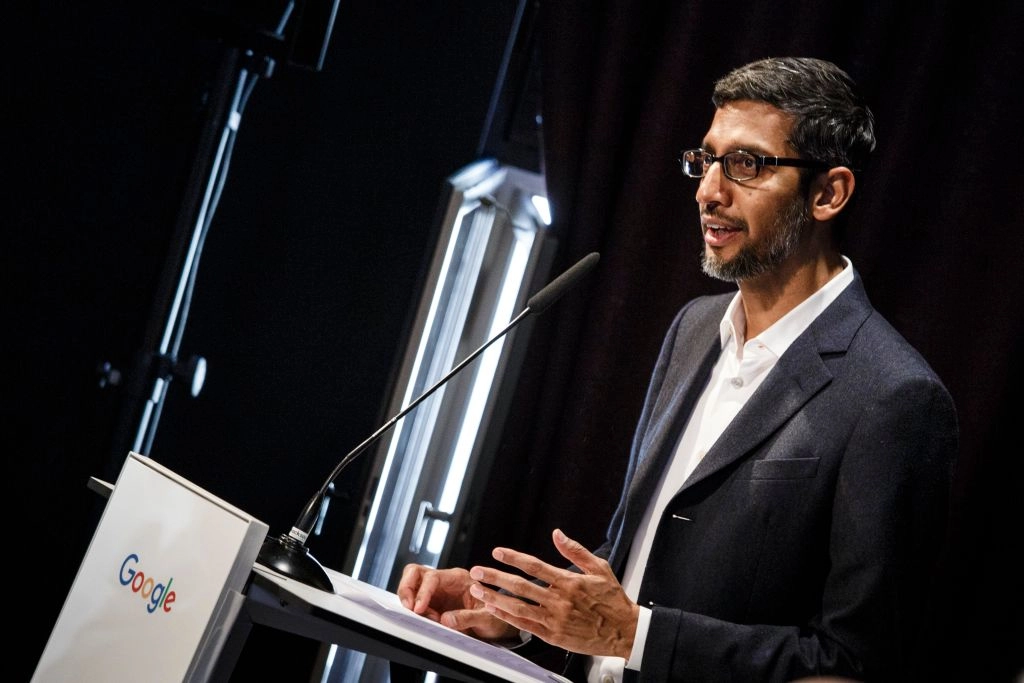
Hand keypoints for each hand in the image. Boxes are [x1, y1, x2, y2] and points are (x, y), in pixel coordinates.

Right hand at [397, 564, 519, 641]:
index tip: (420, 608)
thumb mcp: (487, 618)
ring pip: (411, 584)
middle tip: (409, 608)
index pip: (433, 577)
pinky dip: (415, 611)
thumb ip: (468, 617)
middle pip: (415, 572)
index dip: (423, 591)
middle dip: (407, 588)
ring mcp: (436, 591)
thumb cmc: (495, 615)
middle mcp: (444, 580)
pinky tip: (427, 621)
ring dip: (410, 600)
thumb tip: (445, 620)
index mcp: (458, 578)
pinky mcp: (431, 603)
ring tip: (422, 618)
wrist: (497, 624)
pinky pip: (415, 601)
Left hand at [466, 528, 638, 659]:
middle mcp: (559, 600)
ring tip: (478, 590)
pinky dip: (508, 617)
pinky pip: (525, 626)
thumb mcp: (599, 568)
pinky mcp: (554, 636)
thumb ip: (575, 550)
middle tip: (477, 571)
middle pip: (520, 586)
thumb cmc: (612, 599)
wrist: (623, 631)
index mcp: (569, 581)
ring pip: (518, 607)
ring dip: (495, 598)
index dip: (513, 558)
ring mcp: (555, 619)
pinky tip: (495, 610)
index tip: (497, 552)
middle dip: (495, 577)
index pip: (534, 566)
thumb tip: (557, 534)